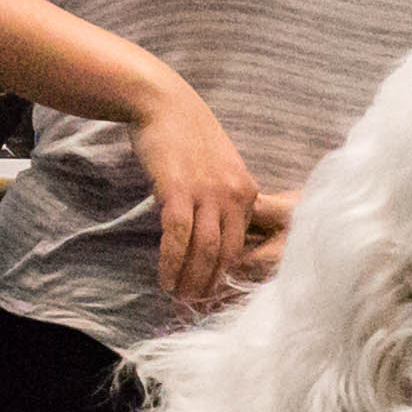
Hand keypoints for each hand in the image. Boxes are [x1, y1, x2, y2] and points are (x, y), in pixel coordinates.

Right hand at [129, 88, 269, 316]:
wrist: (163, 102)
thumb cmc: (188, 135)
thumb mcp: (220, 167)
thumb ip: (225, 199)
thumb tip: (218, 234)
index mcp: (248, 192)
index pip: (243, 245)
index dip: (228, 275)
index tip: (215, 296)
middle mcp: (235, 195)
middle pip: (227, 254)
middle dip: (211, 286)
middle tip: (196, 309)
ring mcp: (208, 193)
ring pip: (205, 250)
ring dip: (192, 281)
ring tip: (180, 301)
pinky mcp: (178, 190)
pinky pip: (178, 236)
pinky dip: (172, 262)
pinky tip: (165, 279)